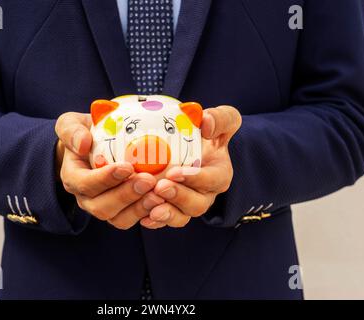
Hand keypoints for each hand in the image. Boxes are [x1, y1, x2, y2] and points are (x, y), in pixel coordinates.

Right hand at [55, 112, 162, 229]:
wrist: (94, 147)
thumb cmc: (85, 133)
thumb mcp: (71, 124)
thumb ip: (71, 131)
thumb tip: (83, 144)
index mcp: (73, 178)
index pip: (86, 184)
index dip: (106, 179)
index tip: (127, 167)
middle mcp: (86, 198)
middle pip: (102, 207)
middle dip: (127, 195)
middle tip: (149, 180)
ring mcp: (104, 208)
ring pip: (119, 219)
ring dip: (139, 208)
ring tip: (159, 194)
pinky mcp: (121, 213)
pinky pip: (133, 220)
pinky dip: (149, 213)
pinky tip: (164, 201)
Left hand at [140, 106, 241, 228]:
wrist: (182, 143)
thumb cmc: (203, 132)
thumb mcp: (219, 119)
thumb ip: (220, 118)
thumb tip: (207, 123)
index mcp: (219, 174)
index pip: (213, 180)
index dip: (196, 179)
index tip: (176, 172)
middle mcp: (204, 194)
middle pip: (197, 204)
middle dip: (178, 197)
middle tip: (160, 186)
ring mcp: (186, 205)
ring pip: (180, 217)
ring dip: (166, 213)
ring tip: (151, 206)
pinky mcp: (170, 210)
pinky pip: (164, 221)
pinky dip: (154, 221)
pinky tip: (143, 217)